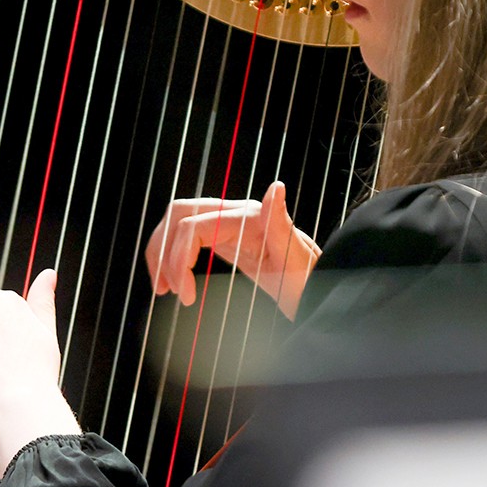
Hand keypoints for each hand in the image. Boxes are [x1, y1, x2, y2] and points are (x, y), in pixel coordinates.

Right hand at [145, 181, 319, 318]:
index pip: (193, 227)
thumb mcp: (299, 262)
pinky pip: (190, 237)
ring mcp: (231, 224)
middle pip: (180, 214)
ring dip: (162, 250)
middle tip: (166, 289)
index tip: (185, 298)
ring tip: (162, 288)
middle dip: (163, 250)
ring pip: (179, 223)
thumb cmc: (311, 283)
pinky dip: (174, 254)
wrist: (324, 292)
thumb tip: (276, 187)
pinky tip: (173, 281)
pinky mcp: (229, 238)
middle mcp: (238, 214)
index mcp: (250, 218)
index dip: (178, 260)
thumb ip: (282, 225)